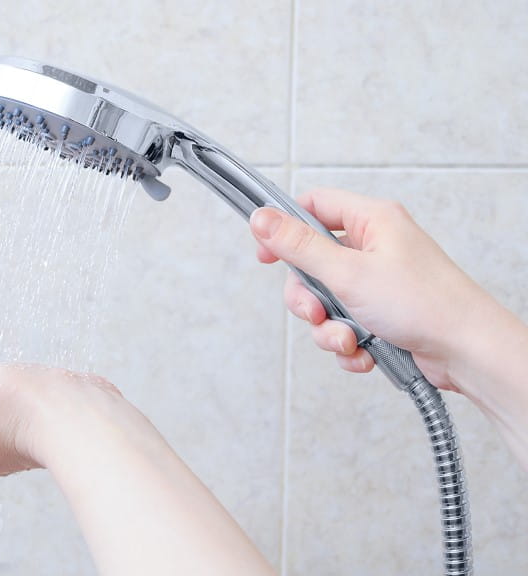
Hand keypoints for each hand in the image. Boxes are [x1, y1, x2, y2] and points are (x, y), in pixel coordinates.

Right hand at [249, 188, 493, 393]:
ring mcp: (377, 282)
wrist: (467, 351)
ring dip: (328, 327)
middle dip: (309, 298)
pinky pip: (344, 324)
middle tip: (316, 313)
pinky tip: (363, 353)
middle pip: (313, 263)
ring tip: (348, 341)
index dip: (284, 228)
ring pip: (326, 300)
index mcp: (371, 221)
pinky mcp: (381, 313)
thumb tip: (261, 219)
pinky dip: (347, 342)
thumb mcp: (348, 272)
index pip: (314, 206)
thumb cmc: (424, 303)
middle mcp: (374, 247)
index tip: (266, 256)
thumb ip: (299, 246)